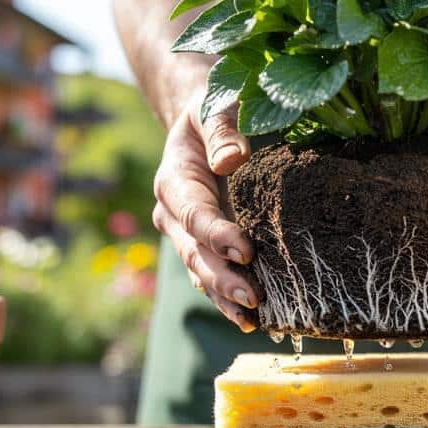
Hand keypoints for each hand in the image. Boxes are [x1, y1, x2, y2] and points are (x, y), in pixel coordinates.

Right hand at [151, 86, 260, 331]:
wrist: (205, 119)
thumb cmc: (215, 107)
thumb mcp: (217, 106)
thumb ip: (223, 130)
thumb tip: (232, 160)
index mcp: (174, 181)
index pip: (194, 214)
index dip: (217, 234)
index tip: (245, 250)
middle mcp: (174, 214)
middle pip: (195, 253)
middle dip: (222, 278)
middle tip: (253, 298)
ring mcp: (187, 236)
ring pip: (201, 273)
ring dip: (225, 298)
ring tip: (251, 322)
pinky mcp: (205, 247)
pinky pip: (213, 276)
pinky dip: (229, 299)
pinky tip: (253, 321)